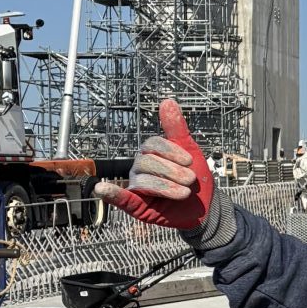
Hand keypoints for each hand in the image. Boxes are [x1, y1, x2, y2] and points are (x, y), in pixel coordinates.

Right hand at [100, 99, 225, 238]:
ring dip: (166, 186)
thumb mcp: (190, 150)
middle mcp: (139, 168)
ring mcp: (136, 187)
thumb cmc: (195, 178)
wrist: (205, 207)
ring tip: (184, 193)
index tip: (190, 161)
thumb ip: (176, 128)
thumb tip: (167, 100)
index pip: (152, 144)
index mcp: (151, 153)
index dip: (171, 151)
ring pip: (142, 180)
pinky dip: (111, 193)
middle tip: (190, 180)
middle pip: (147, 162)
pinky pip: (121, 198)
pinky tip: (101, 189)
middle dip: (171, 171)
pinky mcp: (136, 206)